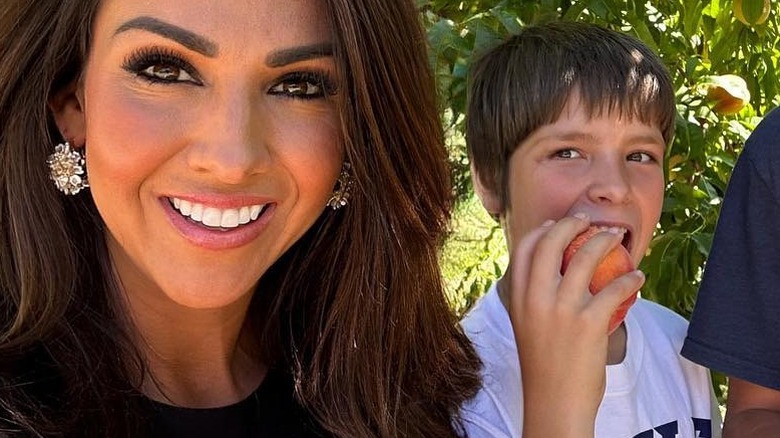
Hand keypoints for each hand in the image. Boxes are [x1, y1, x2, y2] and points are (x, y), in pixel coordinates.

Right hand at [505, 214, 644, 437]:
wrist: (554, 403)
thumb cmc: (543, 365)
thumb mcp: (526, 325)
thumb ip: (534, 297)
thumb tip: (555, 271)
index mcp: (517, 297)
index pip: (525, 248)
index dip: (543, 230)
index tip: (558, 223)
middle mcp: (535, 298)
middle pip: (552, 242)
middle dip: (572, 223)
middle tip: (589, 221)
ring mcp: (561, 310)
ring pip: (586, 257)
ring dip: (606, 241)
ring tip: (618, 239)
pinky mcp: (588, 324)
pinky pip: (615, 289)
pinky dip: (631, 279)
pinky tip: (637, 278)